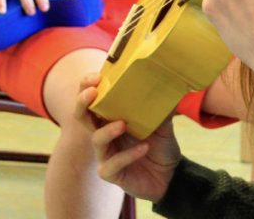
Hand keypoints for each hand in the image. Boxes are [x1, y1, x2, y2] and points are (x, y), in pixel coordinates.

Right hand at [74, 73, 180, 202]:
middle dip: (82, 102)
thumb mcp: (164, 125)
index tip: (96, 77)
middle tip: (92, 92)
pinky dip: (128, 155)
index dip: (87, 87)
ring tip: (123, 124)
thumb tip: (171, 85)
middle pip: (82, 116)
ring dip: (108, 130)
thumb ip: (162, 108)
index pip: (92, 99)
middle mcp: (104, 134)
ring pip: (96, 139)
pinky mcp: (110, 173)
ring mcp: (105, 154)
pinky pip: (113, 163)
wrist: (171, 176)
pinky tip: (144, 148)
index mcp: (111, 117)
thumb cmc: (160, 147)